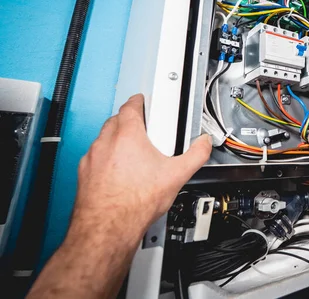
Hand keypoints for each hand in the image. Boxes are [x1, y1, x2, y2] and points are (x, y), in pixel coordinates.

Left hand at [74, 94, 212, 237]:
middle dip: (129, 121)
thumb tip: (204, 144)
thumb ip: (195, 155)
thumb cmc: (134, 202)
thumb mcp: (177, 175)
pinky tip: (119, 175)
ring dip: (116, 141)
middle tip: (144, 130)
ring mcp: (92, 158)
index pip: (130, 106)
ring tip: (134, 155)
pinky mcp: (84, 174)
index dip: (138, 102)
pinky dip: (106, 160)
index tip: (143, 102)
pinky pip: (96, 159)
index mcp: (127, 135)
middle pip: (116, 121)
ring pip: (104, 139)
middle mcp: (105, 143)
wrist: (108, 227)